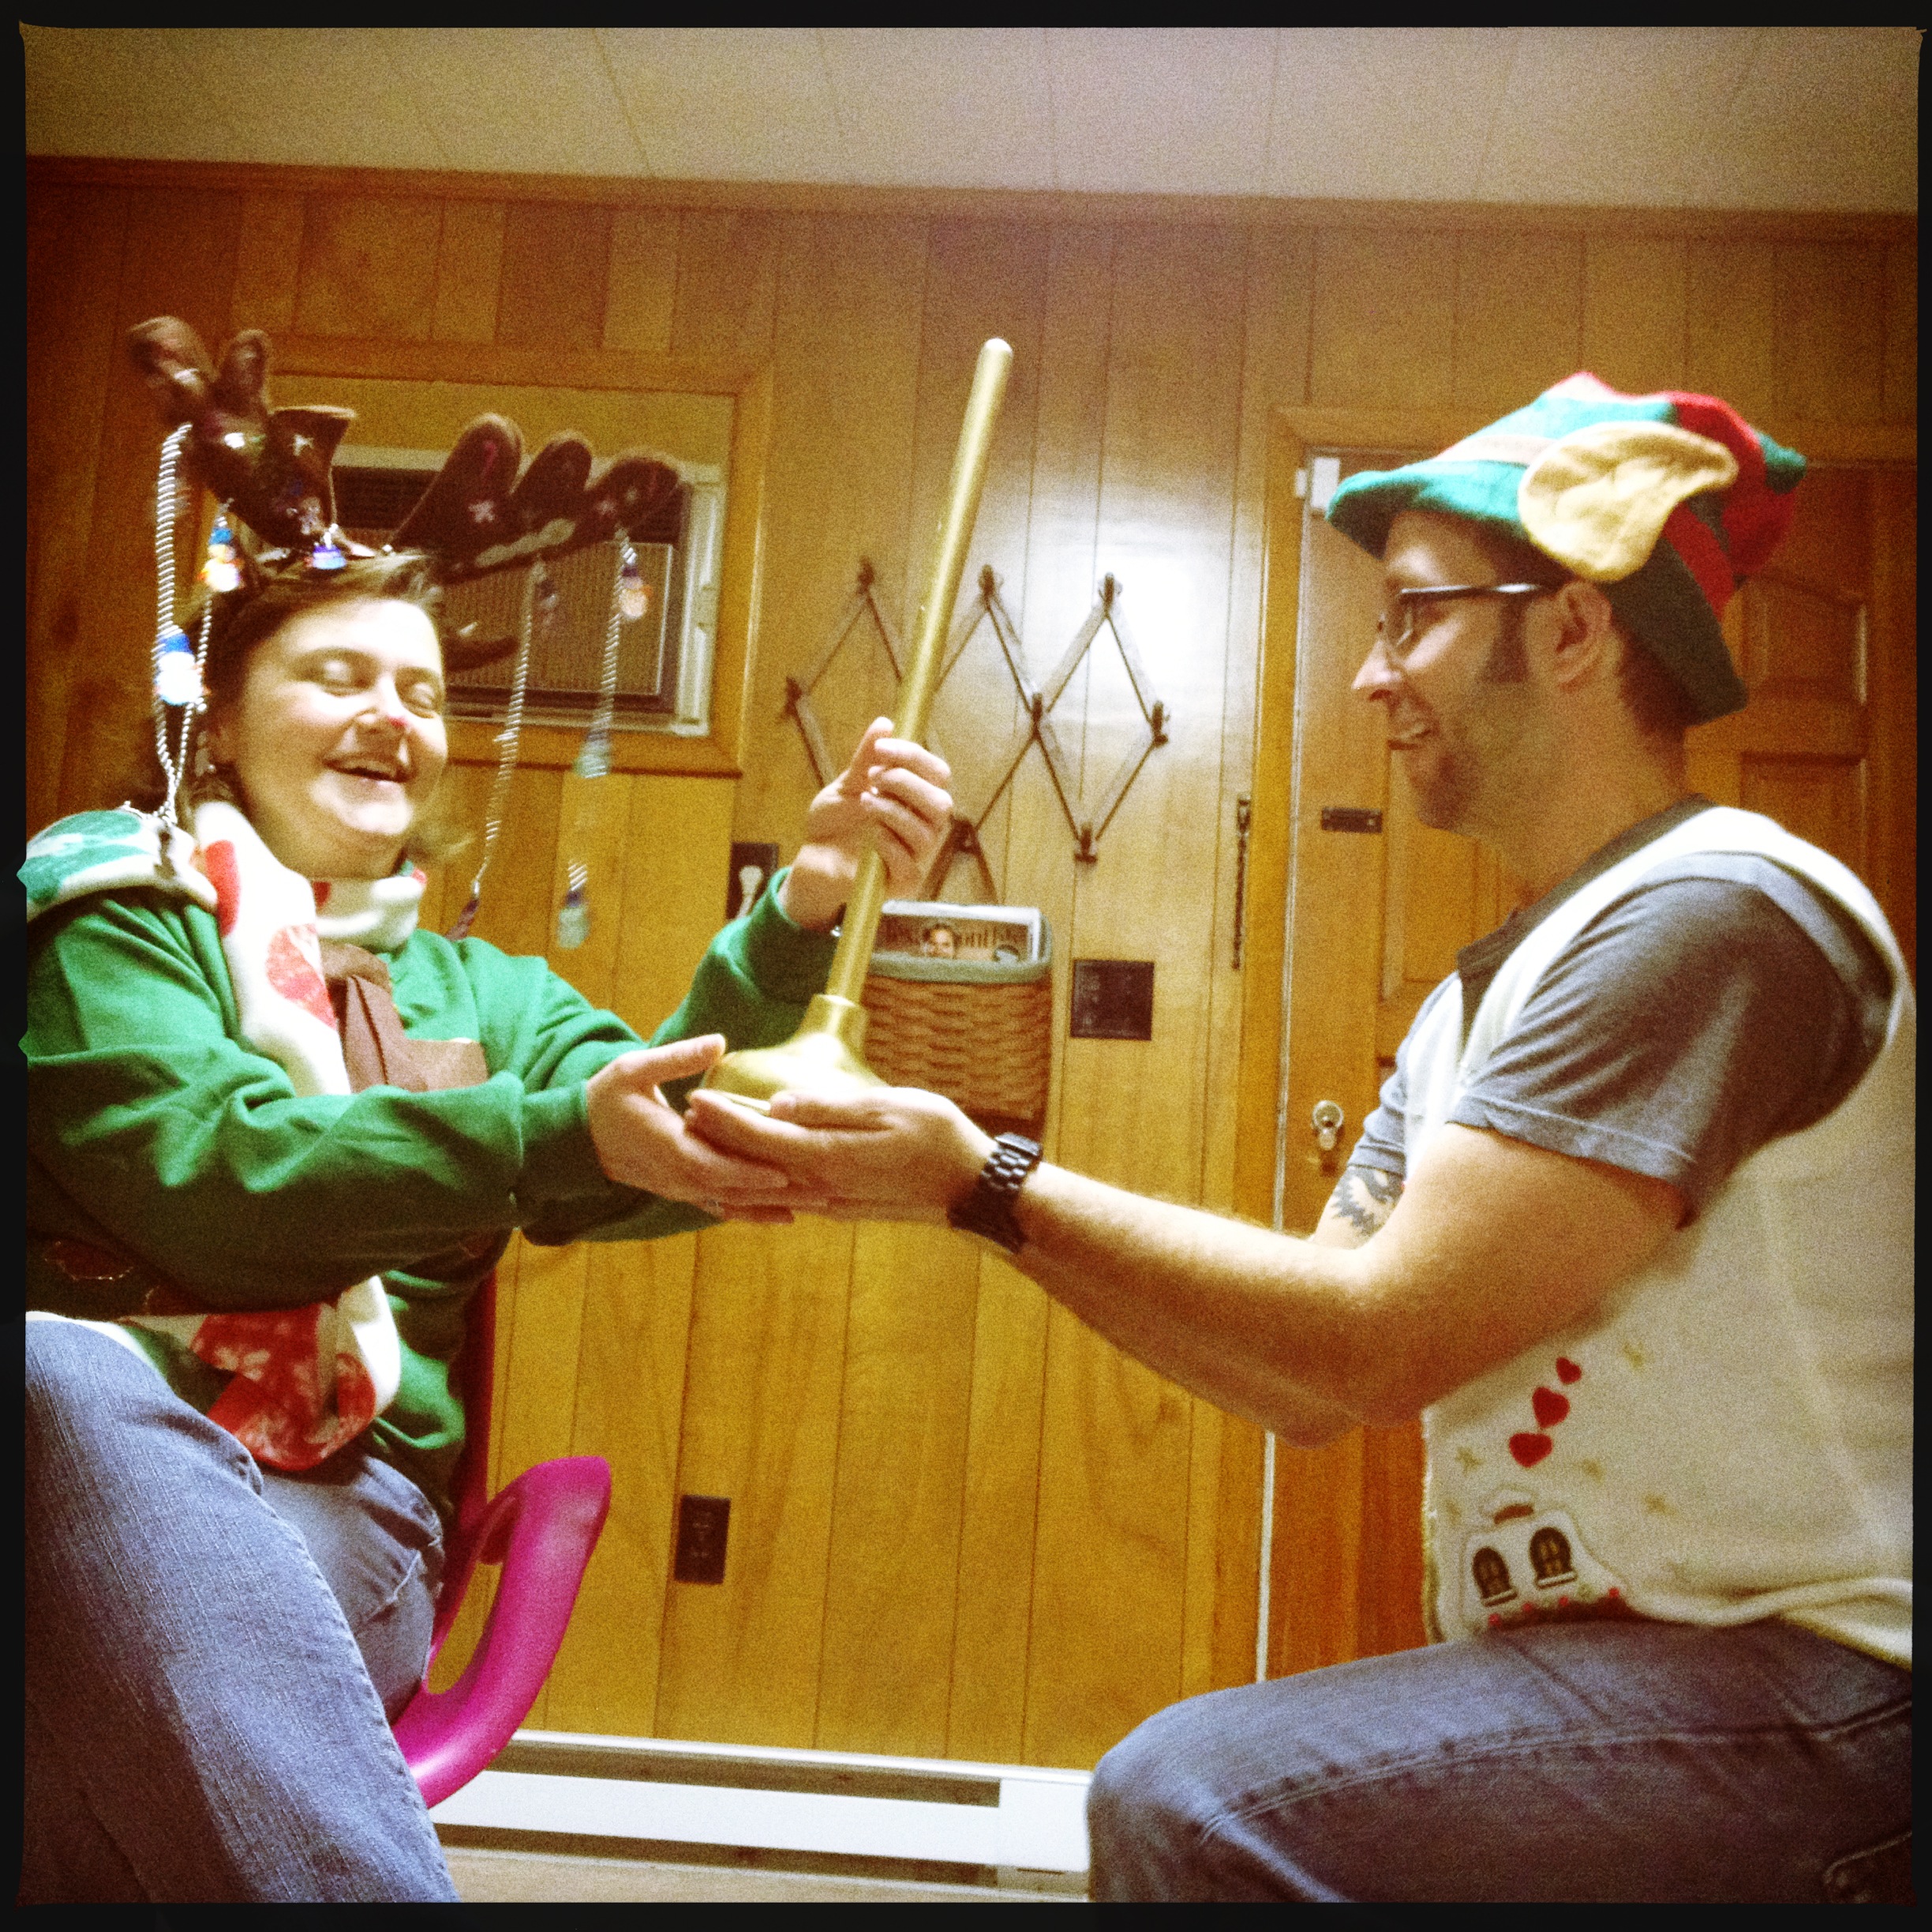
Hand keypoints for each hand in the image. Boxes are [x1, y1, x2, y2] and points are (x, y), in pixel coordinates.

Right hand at [584, 1036, 820, 1222]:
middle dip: (778, 1194)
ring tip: (814, 1209)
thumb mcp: (634, 1069)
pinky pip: (720, 1207)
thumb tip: (718, 1042)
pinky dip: (751, 1212)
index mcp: (670, 1147)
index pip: (718, 1166)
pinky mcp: (681, 1191)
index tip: (788, 1172)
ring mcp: (680, 1188)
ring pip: (732, 1204)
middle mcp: (679, 1176)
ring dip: (771, 1207)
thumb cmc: (606, 1098)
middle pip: (735, 1191)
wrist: (576, 1138)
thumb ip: (677, 1058)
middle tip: (824, 1194)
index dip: (752, 1172)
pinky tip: (781, 1214)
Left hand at [685, 1083, 992, 1223]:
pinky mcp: (842, 1207)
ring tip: (704, 1143)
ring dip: (733, 1165)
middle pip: (755, 1165)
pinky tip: (750, 1175)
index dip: (725, 1118)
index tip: (694, 1099)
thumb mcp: (887, 1108)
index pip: (761, 1137)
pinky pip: (787, 1196)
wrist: (970, 1187)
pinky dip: (760, 1184)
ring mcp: (832, 1202)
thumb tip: (777, 1105)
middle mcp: (822, 1187)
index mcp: (829, 1157)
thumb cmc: (938, 1137)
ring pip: (768, 1186)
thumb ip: (829, 1108)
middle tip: (684, 1118)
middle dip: (717, 1142)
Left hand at [780, 718, 952, 930]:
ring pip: (926, 832)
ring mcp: (916, 856)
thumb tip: (885, 724)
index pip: (938, 775)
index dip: (914, 757)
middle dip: (907, 784)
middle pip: (941, 803)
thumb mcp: (847, 785)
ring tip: (864, 803)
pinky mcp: (903, 882)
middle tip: (874, 777)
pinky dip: (887, 843)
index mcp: (916, 799)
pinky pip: (909, 863)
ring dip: (893, 811)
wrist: (814, 859)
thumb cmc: (835, 823)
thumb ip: (866, 759)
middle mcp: (924, 825)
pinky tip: (868, 835)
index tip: (882, 748)